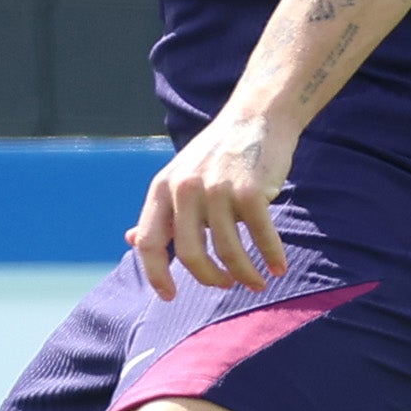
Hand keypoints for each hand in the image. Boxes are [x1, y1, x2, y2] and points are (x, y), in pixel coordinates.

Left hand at [130, 114, 291, 300]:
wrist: (257, 115)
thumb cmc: (218, 153)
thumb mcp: (179, 177)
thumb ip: (161, 211)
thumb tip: (131, 241)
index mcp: (162, 188)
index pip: (148, 242)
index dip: (156, 275)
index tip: (169, 296)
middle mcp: (185, 189)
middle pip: (190, 255)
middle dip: (210, 278)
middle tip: (225, 285)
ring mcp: (218, 189)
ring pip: (228, 251)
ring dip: (246, 274)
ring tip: (257, 282)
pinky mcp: (250, 191)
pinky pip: (260, 237)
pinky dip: (271, 257)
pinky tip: (279, 267)